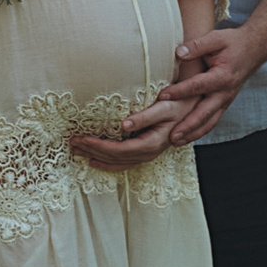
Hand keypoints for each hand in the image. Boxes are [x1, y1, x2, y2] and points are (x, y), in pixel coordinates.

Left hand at [69, 102, 192, 169]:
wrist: (194, 106)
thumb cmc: (180, 103)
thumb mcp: (164, 106)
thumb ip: (144, 117)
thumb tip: (123, 125)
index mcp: (152, 143)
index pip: (119, 150)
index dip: (98, 146)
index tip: (81, 138)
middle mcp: (149, 153)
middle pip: (115, 158)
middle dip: (92, 151)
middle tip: (73, 143)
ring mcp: (148, 154)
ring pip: (118, 162)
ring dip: (96, 157)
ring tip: (78, 151)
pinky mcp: (146, 150)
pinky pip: (123, 162)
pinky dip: (107, 162)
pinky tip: (94, 160)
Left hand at [164, 18, 263, 144]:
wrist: (254, 49)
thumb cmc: (233, 43)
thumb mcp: (216, 38)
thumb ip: (197, 46)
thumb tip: (178, 53)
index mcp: (222, 76)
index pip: (197, 86)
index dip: (179, 91)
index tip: (162, 96)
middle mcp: (225, 92)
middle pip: (204, 113)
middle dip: (187, 126)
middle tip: (171, 136)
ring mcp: (226, 101)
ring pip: (209, 122)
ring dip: (193, 133)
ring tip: (175, 142)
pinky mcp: (224, 104)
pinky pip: (212, 120)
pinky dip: (200, 130)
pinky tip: (187, 136)